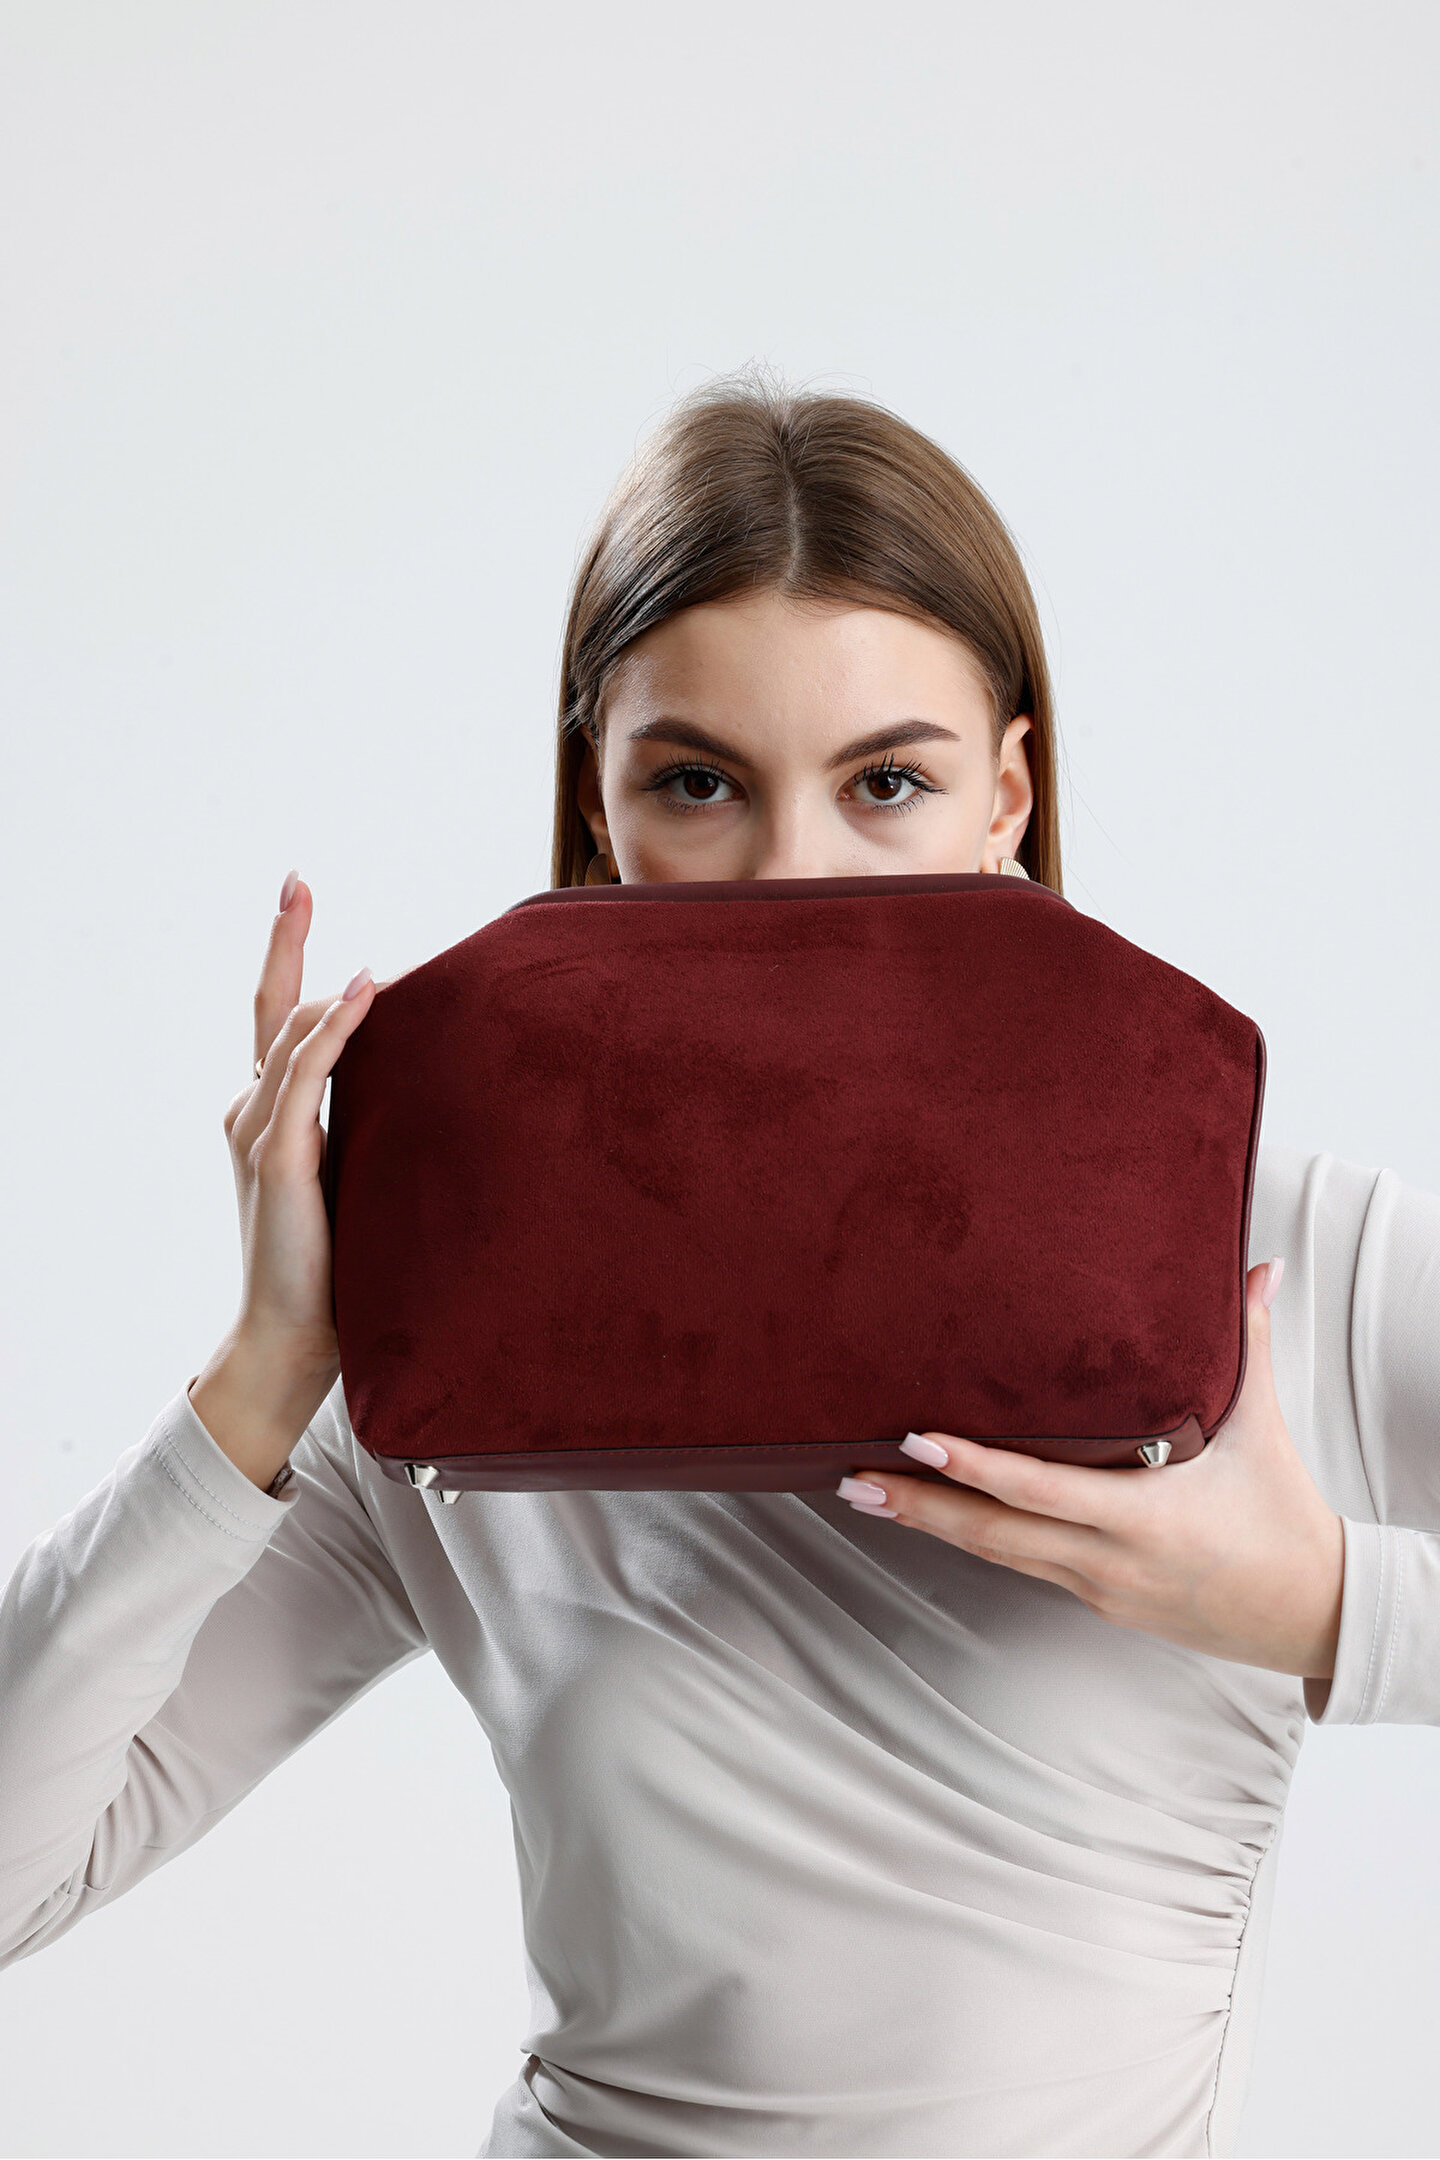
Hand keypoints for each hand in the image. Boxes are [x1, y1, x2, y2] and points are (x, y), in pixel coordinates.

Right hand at [188, 871, 375, 1486]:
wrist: (301, 1336)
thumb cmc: (343, 1264)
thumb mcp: (363, 1175)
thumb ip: (375, 1124)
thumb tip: (437, 1080)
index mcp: (273, 1113)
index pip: (279, 1016)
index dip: (286, 951)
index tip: (298, 890)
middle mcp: (253, 1111)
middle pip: (272, 1008)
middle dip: (284, 938)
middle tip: (297, 880)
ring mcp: (259, 1131)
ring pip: (290, 1034)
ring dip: (329, 986)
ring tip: (363, 942)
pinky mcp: (277, 1157)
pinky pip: (305, 1076)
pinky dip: (335, 1029)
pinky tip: (366, 991)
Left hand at [838, 1258, 1344, 1679]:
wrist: (1313, 1616)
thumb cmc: (1284, 1519)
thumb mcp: (1260, 1430)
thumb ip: (1248, 1343)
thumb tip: (1255, 1267)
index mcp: (1148, 1517)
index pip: (1040, 1490)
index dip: (974, 1469)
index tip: (918, 1439)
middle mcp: (1110, 1560)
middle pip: (993, 1535)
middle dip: (918, 1505)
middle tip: (852, 1476)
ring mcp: (1097, 1587)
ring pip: (997, 1555)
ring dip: (931, 1523)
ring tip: (866, 1493)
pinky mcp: (1095, 1601)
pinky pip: (1023, 1563)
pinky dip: (975, 1538)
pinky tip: (935, 1513)